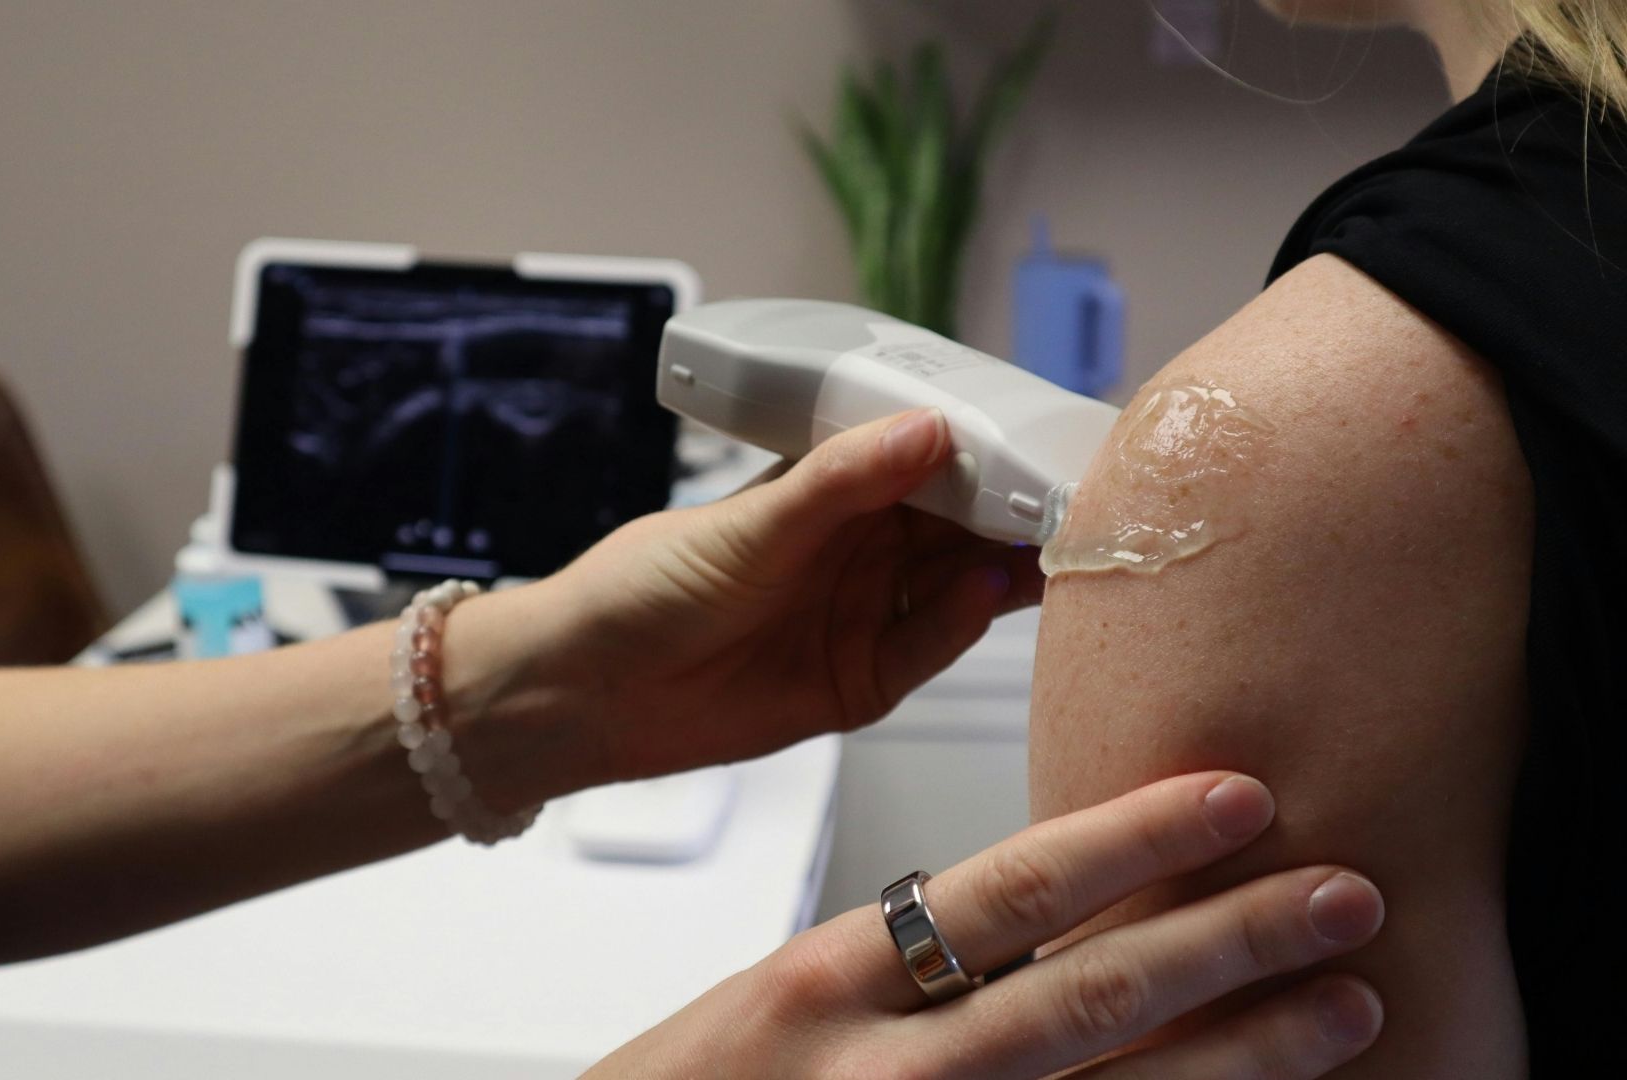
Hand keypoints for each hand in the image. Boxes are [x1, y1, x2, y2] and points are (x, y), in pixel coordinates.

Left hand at [545, 409, 1043, 780]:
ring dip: (1007, 565)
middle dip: (1017, 509)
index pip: (933, 462)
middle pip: (962, 525)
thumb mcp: (749, 524)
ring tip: (1053, 542)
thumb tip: (927, 430)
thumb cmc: (647, 586)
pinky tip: (986, 591)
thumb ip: (841, 482)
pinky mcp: (863, 680)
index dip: (989, 451)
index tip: (1043, 437)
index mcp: (835, 491)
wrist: (589, 690)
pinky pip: (928, 648)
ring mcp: (866, 615)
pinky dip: (960, 622)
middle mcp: (861, 548)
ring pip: (959, 585)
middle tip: (1078, 494)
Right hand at [589, 773, 1385, 1077]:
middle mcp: (878, 1070)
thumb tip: (1032, 928)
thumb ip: (891, 967)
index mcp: (823, 982)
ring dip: (1239, 1054)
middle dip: (1226, 942)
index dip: (1128, 840)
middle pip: (1083, 996)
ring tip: (1347, 1007)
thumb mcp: (769, 1005)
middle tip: (1345, 895)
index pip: (999, 890)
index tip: (1231, 797)